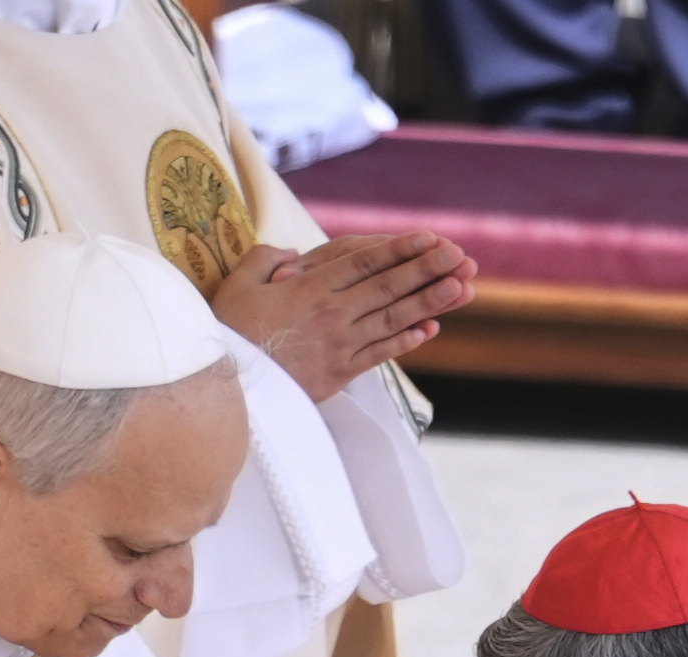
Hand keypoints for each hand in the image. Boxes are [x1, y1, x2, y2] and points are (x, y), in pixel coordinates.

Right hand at [211, 231, 477, 400]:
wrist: (227, 387)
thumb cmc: (229, 333)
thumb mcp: (239, 284)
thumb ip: (265, 259)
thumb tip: (291, 254)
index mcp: (309, 289)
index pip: (364, 263)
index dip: (399, 249)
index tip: (428, 238)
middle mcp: (332, 315)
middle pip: (387, 287)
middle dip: (426, 269)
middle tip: (459, 255)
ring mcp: (339, 346)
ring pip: (391, 319)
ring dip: (429, 303)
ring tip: (460, 288)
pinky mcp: (339, 374)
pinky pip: (379, 355)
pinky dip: (406, 342)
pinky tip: (430, 331)